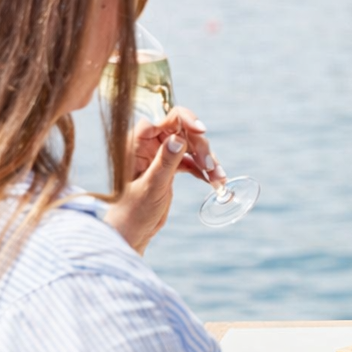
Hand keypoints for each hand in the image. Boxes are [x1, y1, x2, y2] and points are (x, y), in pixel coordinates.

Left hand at [103, 107, 220, 253]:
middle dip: (201, 148)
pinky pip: (191, 161)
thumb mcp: (151, 187)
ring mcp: (160, 155)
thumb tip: (179, 139)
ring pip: (191, 147)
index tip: (202, 131)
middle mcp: (149, 145)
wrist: (132, 233)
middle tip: (211, 167)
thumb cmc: (132, 212)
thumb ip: (165, 163)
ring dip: (207, 161)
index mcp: (137, 143)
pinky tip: (214, 182)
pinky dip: (204, 170)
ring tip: (219, 179)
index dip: (185, 121)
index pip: (164, 119)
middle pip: (183, 132)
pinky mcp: (170, 167)